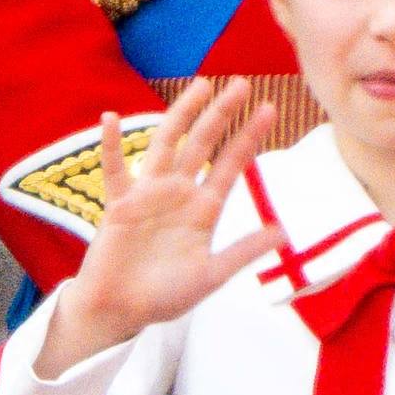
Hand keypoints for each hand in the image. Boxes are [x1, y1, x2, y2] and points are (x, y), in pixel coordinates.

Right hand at [37, 78, 274, 370]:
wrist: (123, 311)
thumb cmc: (166, 296)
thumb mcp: (212, 274)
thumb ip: (244, 250)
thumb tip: (284, 232)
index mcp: (204, 209)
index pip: (231, 164)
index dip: (249, 137)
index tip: (268, 109)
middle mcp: (179, 193)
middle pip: (203, 143)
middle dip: (222, 114)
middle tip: (242, 84)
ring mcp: (148, 194)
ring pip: (167, 144)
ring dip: (182, 114)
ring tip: (200, 86)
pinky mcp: (118, 204)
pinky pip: (113, 169)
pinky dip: (111, 145)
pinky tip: (111, 118)